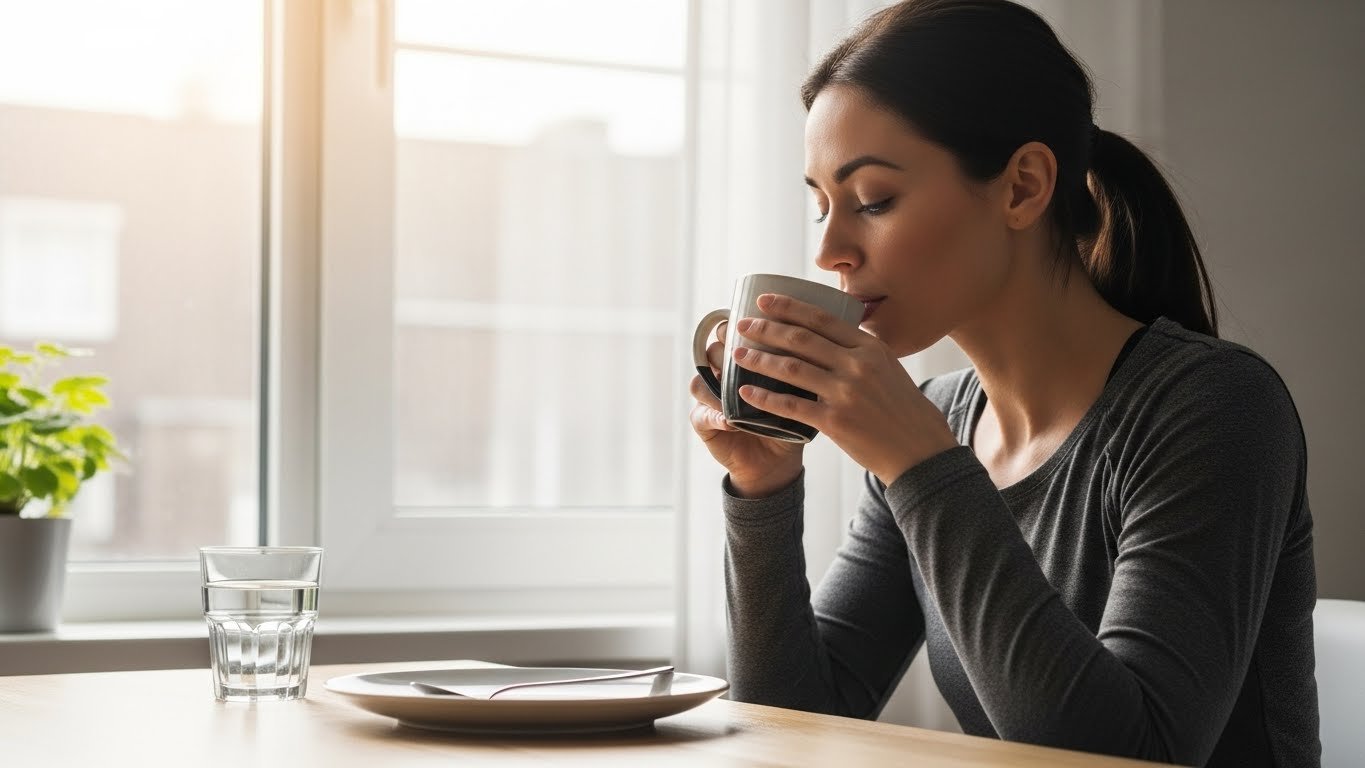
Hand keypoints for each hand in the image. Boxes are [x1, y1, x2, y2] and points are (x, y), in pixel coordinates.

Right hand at [689, 321, 804, 497]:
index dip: (735, 326)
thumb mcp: (799, 389)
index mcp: (743, 360)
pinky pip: (702, 414)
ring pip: (700, 380)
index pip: (730, 333)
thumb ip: (801, 365)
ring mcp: (710, 398)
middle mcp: (721, 374)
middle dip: (723, 350)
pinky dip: (716, 416)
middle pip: (712, 351)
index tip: (754, 326)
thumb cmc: (793, 419)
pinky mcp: (703, 422)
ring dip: (716, 383)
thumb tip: (819, 338)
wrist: (778, 460)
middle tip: (740, 354)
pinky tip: (731, 422)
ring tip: (736, 390)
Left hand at [729, 293, 958, 485]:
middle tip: (741, 324)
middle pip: (801, 338)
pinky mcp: (835, 422)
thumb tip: (828, 335)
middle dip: (766, 328)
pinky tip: (746, 393)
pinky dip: (764, 398)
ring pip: (791, 368)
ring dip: (759, 359)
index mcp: (870, 347)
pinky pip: (791, 405)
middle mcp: (857, 365)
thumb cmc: (903, 410)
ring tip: (738, 355)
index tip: (764, 300)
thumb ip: (860, 351)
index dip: (789, 307)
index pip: (822, 318)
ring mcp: (846, 393)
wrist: (920, 451)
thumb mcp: (888, 368)